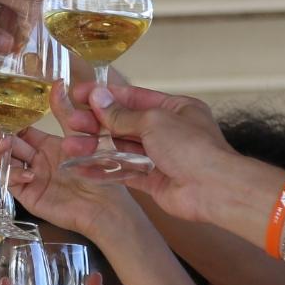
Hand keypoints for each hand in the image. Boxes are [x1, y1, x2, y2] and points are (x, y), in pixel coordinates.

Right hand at [0, 93, 133, 238]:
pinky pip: (13, 182)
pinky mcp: (29, 195)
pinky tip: (28, 173)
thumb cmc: (98, 171)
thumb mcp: (81, 136)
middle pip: (7, 142)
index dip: (5, 118)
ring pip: (6, 161)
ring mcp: (30, 178)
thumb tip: (58, 83)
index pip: (20, 129)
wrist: (104, 205)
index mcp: (46, 145)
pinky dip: (15, 175)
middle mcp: (35, 160)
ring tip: (4, 143)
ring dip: (1, 151)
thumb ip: (65, 113)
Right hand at [71, 82, 237, 223]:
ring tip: (71, 147)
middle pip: (124, 123)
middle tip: (71, 123)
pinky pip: (124, 173)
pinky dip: (104, 171)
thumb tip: (98, 98)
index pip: (133, 97)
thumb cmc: (193, 148)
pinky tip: (83, 169)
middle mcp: (167, 131)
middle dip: (96, 123)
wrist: (213, 189)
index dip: (105, 96)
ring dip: (95, 147)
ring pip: (121, 148)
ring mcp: (160, 157)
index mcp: (174, 109)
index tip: (79, 95)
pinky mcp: (153, 180)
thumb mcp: (154, 121)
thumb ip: (123, 115)